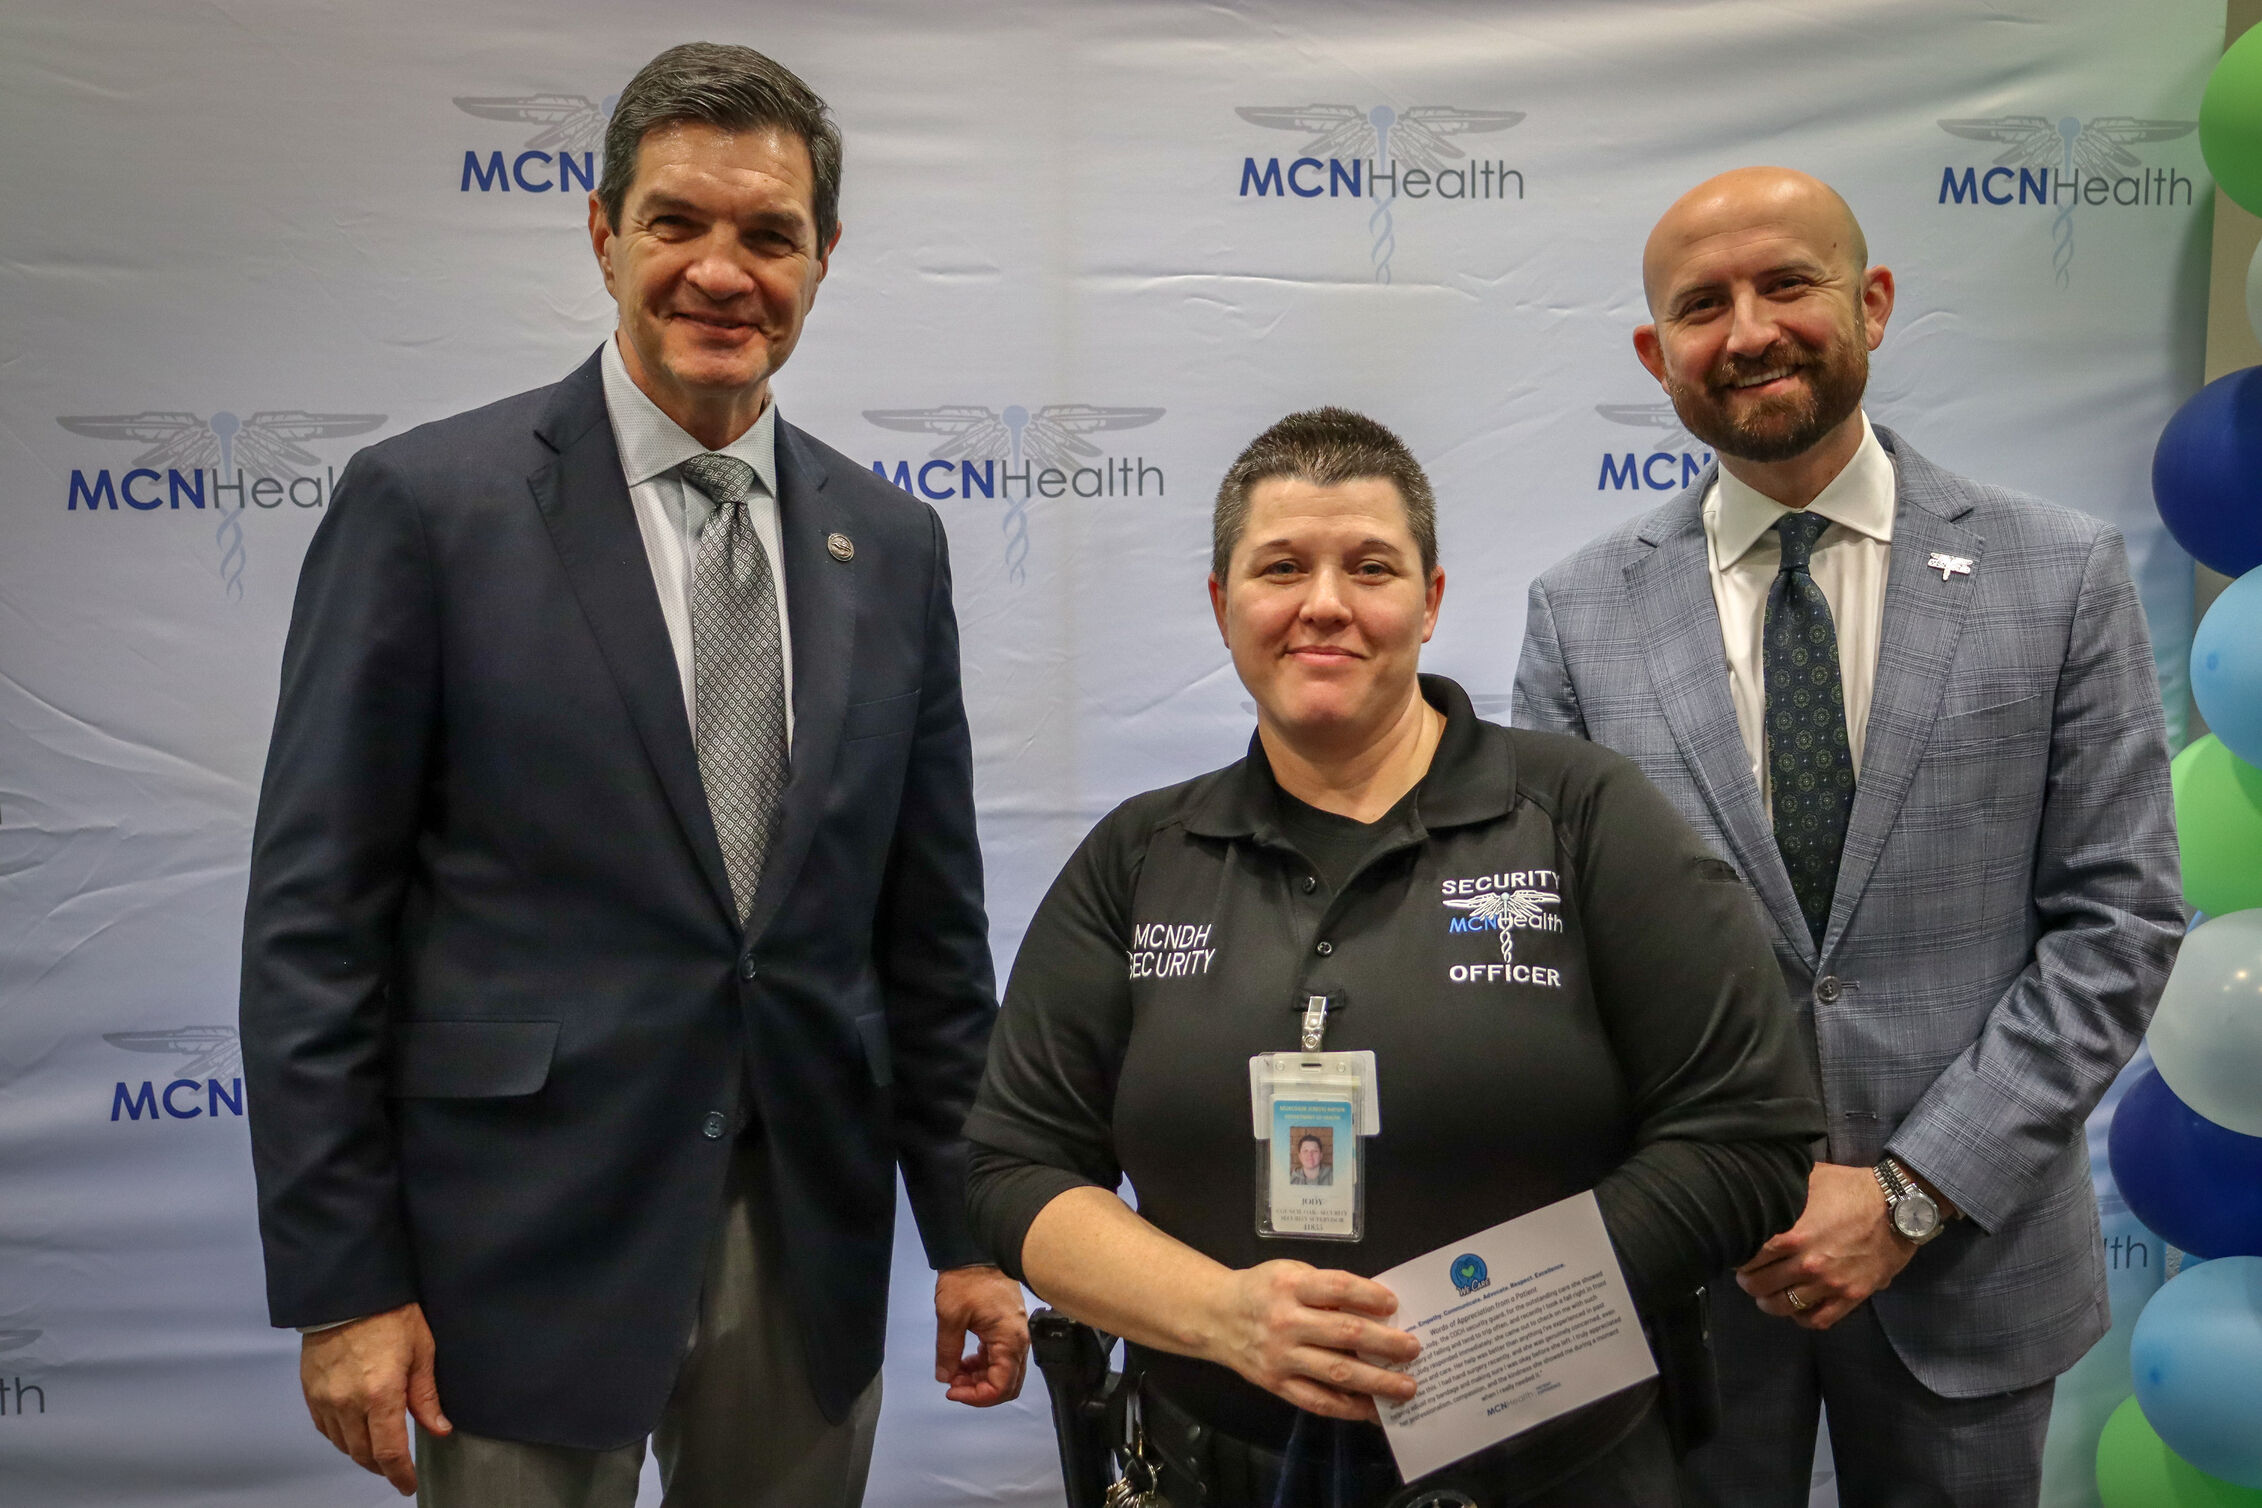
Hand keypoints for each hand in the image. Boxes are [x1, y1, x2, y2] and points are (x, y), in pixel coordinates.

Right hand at [299, 1302, 449, 1495]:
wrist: (346, 1291)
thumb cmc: (390, 1314)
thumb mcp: (421, 1350)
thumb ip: (426, 1396)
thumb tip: (439, 1428)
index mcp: (380, 1394)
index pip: (389, 1452)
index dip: (399, 1474)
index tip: (408, 1485)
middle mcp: (348, 1403)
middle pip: (363, 1454)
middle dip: (382, 1468)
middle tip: (397, 1470)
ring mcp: (325, 1399)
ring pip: (342, 1444)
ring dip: (361, 1453)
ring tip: (379, 1451)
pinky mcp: (310, 1391)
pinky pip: (325, 1428)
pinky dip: (341, 1437)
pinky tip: (354, 1432)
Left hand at [934, 1265, 1029, 1406]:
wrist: (976, 1250)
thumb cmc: (966, 1281)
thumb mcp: (950, 1316)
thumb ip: (948, 1351)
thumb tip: (945, 1378)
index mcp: (1009, 1340)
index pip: (1002, 1386)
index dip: (977, 1397)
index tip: (952, 1391)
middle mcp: (1018, 1341)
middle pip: (1007, 1384)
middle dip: (980, 1391)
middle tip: (953, 1386)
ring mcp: (1014, 1334)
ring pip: (1003, 1372)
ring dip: (980, 1379)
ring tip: (954, 1373)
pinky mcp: (1007, 1328)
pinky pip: (999, 1357)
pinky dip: (982, 1365)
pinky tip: (963, 1361)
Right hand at [1203, 1261, 1419, 1422]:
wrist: (1217, 1318)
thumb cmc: (1262, 1290)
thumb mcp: (1289, 1273)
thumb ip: (1325, 1288)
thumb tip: (1374, 1311)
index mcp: (1289, 1286)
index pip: (1337, 1288)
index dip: (1368, 1295)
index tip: (1394, 1304)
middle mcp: (1285, 1322)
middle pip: (1344, 1333)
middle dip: (1385, 1343)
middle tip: (1413, 1349)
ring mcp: (1281, 1358)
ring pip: (1337, 1372)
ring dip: (1377, 1381)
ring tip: (1406, 1386)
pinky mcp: (1278, 1386)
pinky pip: (1318, 1401)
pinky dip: (1349, 1408)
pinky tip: (1372, 1409)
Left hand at [1737, 1163, 1915, 1329]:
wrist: (1898, 1207)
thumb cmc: (1850, 1188)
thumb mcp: (1809, 1179)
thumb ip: (1780, 1189)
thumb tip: (1755, 1186)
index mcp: (1792, 1235)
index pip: (1749, 1257)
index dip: (1739, 1256)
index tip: (1739, 1253)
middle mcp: (1807, 1264)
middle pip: (1761, 1286)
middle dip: (1749, 1281)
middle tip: (1748, 1275)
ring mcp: (1830, 1284)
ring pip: (1784, 1307)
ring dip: (1770, 1302)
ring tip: (1766, 1295)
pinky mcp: (1851, 1297)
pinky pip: (1819, 1320)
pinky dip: (1802, 1318)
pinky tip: (1796, 1308)